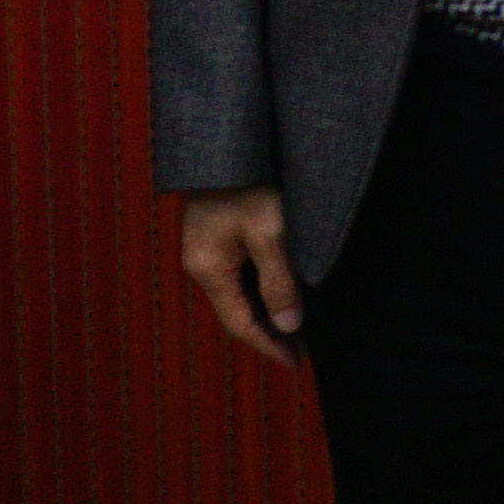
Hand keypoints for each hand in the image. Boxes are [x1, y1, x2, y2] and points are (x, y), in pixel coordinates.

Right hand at [178, 188, 306, 361]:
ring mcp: (205, 248)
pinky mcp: (215, 233)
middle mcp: (200, 262)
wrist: (229, 140)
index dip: (268, 347)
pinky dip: (261, 290)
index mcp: (207, 268)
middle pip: (236, 312)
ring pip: (237, 294)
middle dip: (268, 335)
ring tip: (298, 328)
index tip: (297, 364)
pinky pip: (238, 274)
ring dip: (265, 312)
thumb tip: (288, 325)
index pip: (239, 324)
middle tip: (303, 351)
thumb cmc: (252, 182)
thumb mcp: (272, 232)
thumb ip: (279, 281)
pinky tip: (283, 292)